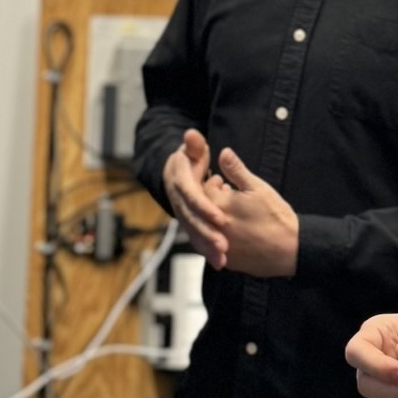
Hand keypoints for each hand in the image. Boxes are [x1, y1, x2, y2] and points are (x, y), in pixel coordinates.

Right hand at [162, 129, 227, 269]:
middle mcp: (180, 203)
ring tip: (223, 260)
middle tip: (224, 246)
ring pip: (194, 234)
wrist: (173, 175)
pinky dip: (208, 251)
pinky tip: (221, 263)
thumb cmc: (189, 161)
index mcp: (181, 184)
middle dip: (208, 235)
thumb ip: (194, 145)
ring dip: (208, 248)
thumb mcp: (192, 151)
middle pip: (193, 221)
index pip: (192, 198)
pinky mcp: (190, 225)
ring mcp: (183, 216)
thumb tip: (192, 135)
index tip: (220, 218)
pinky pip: (198, 240)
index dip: (205, 209)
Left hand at [211, 147, 298, 277]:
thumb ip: (236, 170)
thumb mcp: (258, 187)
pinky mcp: (227, 261)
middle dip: (213, 201)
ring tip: (235, 214)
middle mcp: (213, 227)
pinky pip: (216, 247)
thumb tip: (223, 152)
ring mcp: (219, 246)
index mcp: (220, 206)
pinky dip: (221, 238)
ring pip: (207, 229)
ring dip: (215, 220)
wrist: (292, 249)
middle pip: (202, 210)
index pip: (203, 189)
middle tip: (229, 196)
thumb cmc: (276, 215)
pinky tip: (237, 232)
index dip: (214, 184)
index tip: (223, 183)